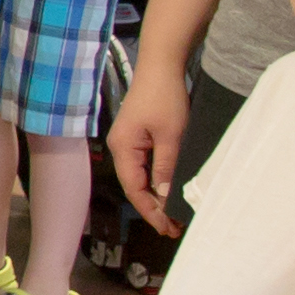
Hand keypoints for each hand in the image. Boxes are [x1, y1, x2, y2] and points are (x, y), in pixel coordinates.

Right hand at [107, 61, 190, 227]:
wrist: (162, 66)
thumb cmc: (165, 98)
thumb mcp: (171, 136)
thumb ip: (166, 168)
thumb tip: (164, 197)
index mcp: (123, 149)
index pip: (134, 189)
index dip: (150, 211)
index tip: (166, 228)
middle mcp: (120, 148)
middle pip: (135, 186)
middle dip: (153, 208)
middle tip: (174, 227)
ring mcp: (128, 142)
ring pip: (140, 177)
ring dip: (156, 196)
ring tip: (174, 214)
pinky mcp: (138, 136)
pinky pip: (145, 165)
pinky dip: (157, 181)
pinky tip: (169, 189)